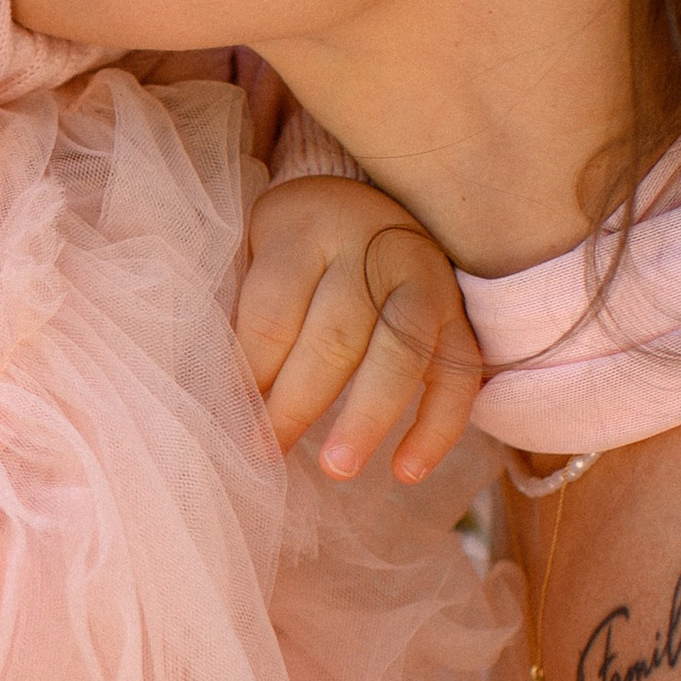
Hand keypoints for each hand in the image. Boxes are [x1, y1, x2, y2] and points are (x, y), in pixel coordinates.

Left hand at [236, 175, 482, 484]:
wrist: (366, 210)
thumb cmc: (292, 252)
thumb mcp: (256, 257)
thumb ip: (243, 318)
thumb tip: (221, 403)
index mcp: (304, 232)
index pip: (273, 313)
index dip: (249, 373)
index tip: (231, 419)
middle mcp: (370, 250)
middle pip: (334, 337)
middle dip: (297, 404)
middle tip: (267, 451)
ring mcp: (424, 280)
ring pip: (399, 355)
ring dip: (366, 419)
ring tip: (336, 469)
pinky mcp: (459, 316)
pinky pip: (458, 377)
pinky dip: (436, 429)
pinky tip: (405, 471)